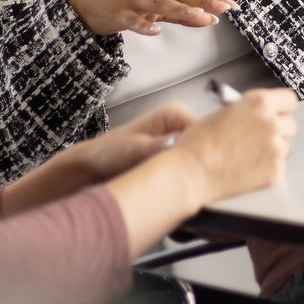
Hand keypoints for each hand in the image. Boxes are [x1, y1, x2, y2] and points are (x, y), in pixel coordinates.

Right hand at [68, 0, 238, 35]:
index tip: (231, 4)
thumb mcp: (152, 5)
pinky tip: (155, 31)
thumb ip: (178, 12)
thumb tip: (207, 18)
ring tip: (200, 17)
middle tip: (225, 9)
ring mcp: (131, 0)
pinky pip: (131, 19)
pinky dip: (143, 24)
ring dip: (181, 10)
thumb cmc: (119, 2)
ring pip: (160, 2)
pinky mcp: (116, 13)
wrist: (81, 1)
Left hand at [75, 103, 197, 180]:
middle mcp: (180, 124)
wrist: (92, 167)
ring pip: (200, 158)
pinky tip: (182, 190)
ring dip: (195, 173)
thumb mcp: (132, 150)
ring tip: (186, 187)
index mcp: (175, 114)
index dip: (210, 153)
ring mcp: (178, 140)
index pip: (208, 132)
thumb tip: (176, 146)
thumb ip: (156, 147)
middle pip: (206, 146)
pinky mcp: (174, 155)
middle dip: (203, 165)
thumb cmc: (108, 153)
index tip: (207, 174)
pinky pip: (190, 167)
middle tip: (195, 185)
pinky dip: (188, 179)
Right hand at [172, 88, 298, 204]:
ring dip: (272, 149)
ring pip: (285, 146)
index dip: (281, 107)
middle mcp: (271, 122)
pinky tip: (248, 167)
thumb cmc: (199, 143)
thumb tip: (258, 113)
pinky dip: (268, 168)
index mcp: (258, 102)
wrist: (192, 171)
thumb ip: (248, 109)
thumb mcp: (224, 112)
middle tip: (258, 137)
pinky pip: (279, 166)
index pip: (289, 100)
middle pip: (289, 124)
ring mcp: (275, 147)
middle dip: (276, 129)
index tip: (277, 112)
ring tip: (248, 154)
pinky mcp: (275, 170)